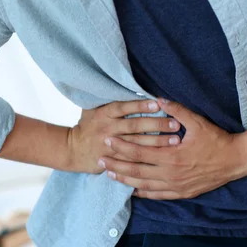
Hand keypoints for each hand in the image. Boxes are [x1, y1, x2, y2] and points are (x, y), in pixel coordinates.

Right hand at [67, 100, 182, 173]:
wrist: (72, 150)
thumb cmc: (88, 126)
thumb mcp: (93, 110)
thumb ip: (110, 101)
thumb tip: (128, 86)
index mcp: (104, 114)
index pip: (124, 107)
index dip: (140, 105)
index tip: (158, 104)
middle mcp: (107, 129)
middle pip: (134, 126)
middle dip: (156, 124)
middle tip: (175, 123)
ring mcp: (109, 145)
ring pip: (137, 143)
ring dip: (157, 142)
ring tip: (175, 139)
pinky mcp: (112, 160)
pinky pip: (132, 160)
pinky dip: (148, 158)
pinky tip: (162, 157)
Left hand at [99, 98, 246, 199]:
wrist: (236, 161)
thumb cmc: (216, 140)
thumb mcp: (197, 122)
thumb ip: (176, 111)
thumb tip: (158, 99)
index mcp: (171, 156)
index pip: (138, 152)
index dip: (121, 147)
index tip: (108, 141)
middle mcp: (170, 174)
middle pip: (135, 171)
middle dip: (116, 166)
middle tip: (100, 161)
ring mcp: (176, 186)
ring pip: (143, 185)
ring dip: (125, 180)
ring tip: (110, 175)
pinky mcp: (182, 193)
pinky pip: (157, 195)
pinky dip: (142, 192)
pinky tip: (132, 190)